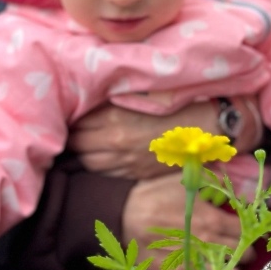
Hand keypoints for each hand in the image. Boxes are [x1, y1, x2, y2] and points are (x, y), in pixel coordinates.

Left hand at [67, 99, 218, 178]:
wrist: (203, 128)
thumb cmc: (172, 105)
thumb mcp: (138, 96)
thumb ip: (110, 101)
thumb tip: (85, 101)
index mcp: (114, 117)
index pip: (76, 122)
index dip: (70, 118)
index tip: (67, 113)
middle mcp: (115, 141)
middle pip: (76, 144)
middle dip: (71, 137)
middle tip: (70, 129)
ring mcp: (124, 160)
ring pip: (86, 162)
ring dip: (82, 153)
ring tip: (82, 144)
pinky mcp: (134, 173)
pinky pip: (104, 173)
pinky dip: (97, 165)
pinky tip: (98, 157)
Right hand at [122, 172, 249, 269]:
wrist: (124, 212)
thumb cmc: (156, 194)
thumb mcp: (186, 181)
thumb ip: (214, 184)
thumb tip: (238, 190)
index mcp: (211, 219)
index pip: (243, 231)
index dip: (247, 233)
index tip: (244, 233)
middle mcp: (206, 242)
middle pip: (239, 254)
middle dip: (243, 252)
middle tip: (239, 250)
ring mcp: (192, 260)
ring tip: (228, 268)